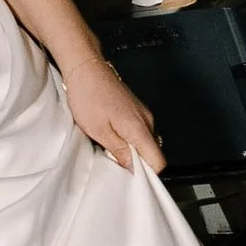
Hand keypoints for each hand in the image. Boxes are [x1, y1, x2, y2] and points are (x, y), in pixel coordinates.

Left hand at [62, 47, 163, 172]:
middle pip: (153, 153)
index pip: (159, 161)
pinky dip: (129, 138)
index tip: (131, 178)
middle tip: (114, 161)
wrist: (86, 68)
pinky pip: (140, 131)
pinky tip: (112, 134)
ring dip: (132, 149)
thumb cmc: (88, 97)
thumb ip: (119, 151)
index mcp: (140, 129)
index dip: (147, 174)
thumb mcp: (98, 130)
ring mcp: (143, 113)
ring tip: (110, 146)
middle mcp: (147, 121)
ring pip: (146, 142)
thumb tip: (133, 169)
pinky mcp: (136, 109)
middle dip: (137, 162)